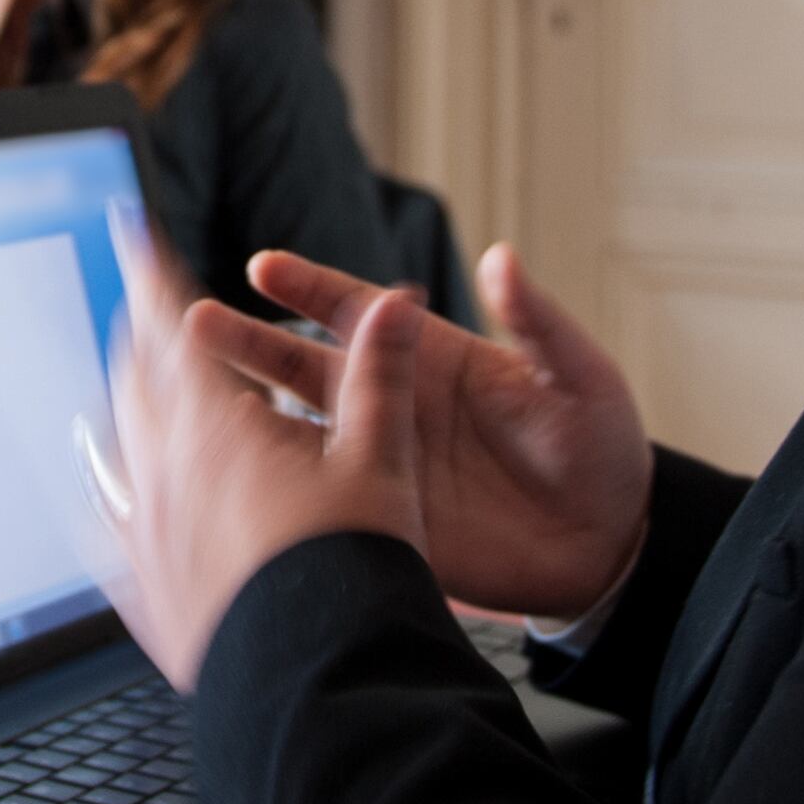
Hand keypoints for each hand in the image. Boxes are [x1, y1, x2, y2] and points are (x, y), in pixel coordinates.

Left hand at [98, 286, 422, 690]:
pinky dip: (112, 485)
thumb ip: (380, 377)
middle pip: (131, 376)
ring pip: (112, 442)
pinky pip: (103, 516)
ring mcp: (138, 529)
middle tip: (155, 315)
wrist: (318, 682)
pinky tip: (121, 487)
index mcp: (214, 427)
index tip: (130, 227)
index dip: (148, 266)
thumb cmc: (351, 575)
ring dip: (128, 405)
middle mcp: (161, 470)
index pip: (168, 321)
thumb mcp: (382, 465)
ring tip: (144, 392)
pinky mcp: (135, 584)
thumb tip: (392, 304)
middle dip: (142, 336)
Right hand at [232, 244, 649, 620]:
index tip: (262, 268)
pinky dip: (273, 492)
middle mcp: (393, 405)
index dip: (308, 288)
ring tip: (189, 399)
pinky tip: (229, 485)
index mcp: (433, 358)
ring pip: (296, 433)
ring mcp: (383, 464)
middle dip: (247, 343)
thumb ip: (536, 322)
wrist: (613, 546)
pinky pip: (319, 502)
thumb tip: (502, 258)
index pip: (356, 313)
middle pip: (303, 367)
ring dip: (245, 415)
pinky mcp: (386, 520)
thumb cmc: (602, 450)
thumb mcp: (579, 378)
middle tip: (193, 321)